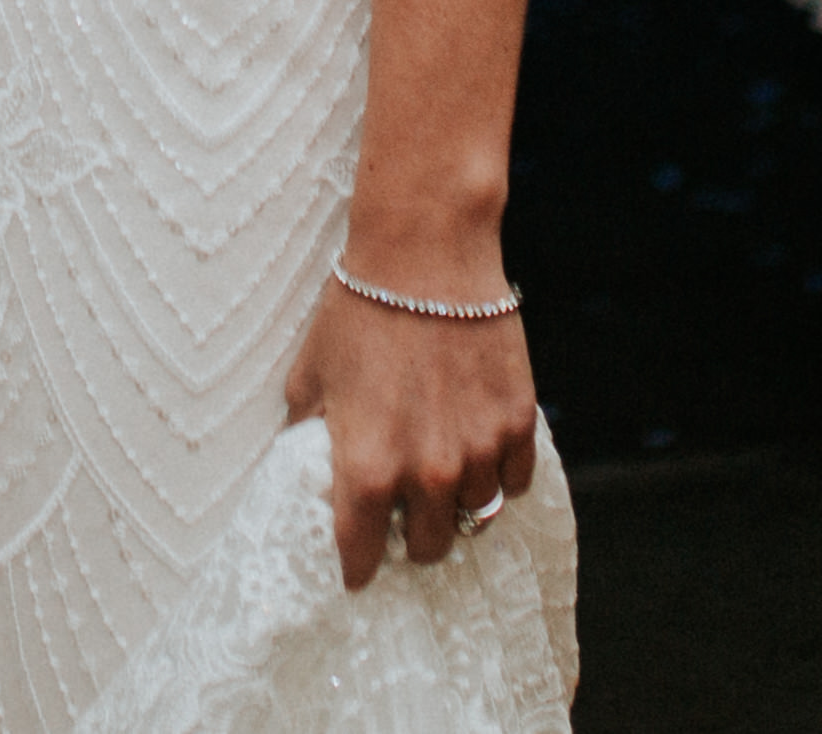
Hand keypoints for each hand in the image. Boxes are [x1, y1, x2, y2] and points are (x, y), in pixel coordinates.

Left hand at [286, 263, 540, 589]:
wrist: (424, 253)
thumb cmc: (359, 309)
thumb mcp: (310, 376)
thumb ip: (309, 432)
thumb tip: (305, 462)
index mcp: (365, 469)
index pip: (360, 555)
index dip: (358, 566)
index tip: (359, 567)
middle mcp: (424, 472)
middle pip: (428, 548)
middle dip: (412, 536)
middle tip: (405, 511)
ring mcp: (477, 451)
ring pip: (475, 517)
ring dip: (458, 503)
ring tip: (444, 474)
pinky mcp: (516, 423)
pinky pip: (514, 480)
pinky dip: (498, 474)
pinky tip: (480, 449)